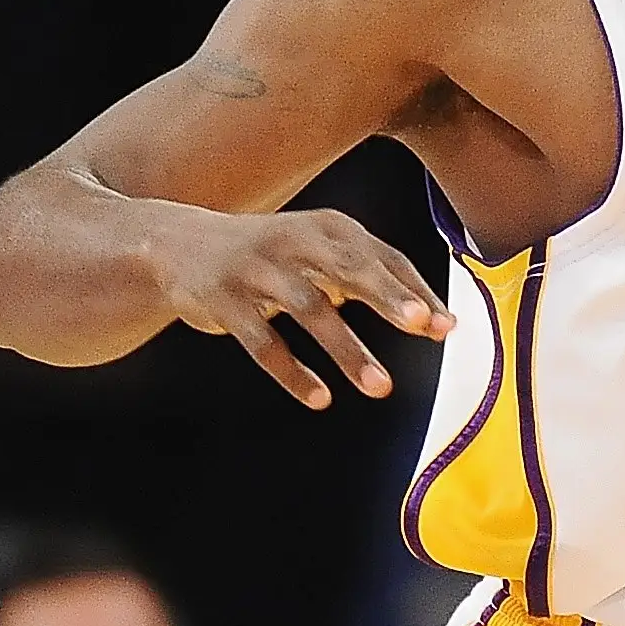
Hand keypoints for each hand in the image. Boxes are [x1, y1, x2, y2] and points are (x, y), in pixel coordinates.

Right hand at [150, 205, 453, 407]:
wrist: (177, 242)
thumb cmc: (273, 253)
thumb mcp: (321, 251)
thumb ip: (376, 280)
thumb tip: (440, 323)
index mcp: (329, 228)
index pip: (383, 258)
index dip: (416, 291)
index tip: (447, 327)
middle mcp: (296, 241)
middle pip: (350, 269)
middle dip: (387, 297)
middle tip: (421, 326)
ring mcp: (257, 269)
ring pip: (308, 309)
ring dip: (347, 349)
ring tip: (381, 387)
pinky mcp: (223, 299)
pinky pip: (261, 341)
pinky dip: (291, 371)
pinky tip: (320, 397)